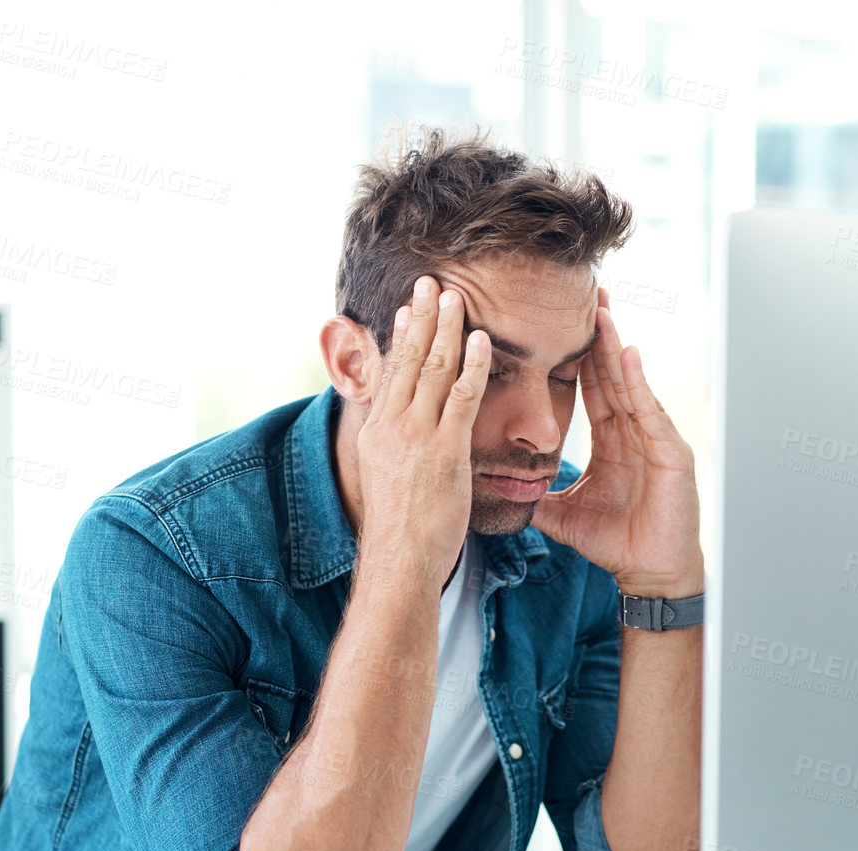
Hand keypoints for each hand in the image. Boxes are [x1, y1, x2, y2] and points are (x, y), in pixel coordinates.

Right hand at [354, 275, 492, 593]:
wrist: (399, 561)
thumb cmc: (400, 529)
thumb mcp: (388, 477)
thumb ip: (399, 448)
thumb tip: (409, 434)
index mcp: (377, 431)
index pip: (390, 372)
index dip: (401, 336)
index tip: (408, 307)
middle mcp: (392, 426)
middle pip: (408, 359)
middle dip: (421, 317)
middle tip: (431, 282)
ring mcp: (417, 436)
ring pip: (434, 369)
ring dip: (446, 328)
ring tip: (455, 296)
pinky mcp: (445, 451)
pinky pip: (462, 398)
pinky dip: (473, 365)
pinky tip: (481, 340)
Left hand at [530, 287, 704, 597]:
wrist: (650, 573)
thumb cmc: (618, 543)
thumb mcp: (565, 515)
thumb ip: (538, 498)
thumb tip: (501, 491)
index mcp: (612, 441)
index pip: (593, 389)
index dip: (578, 358)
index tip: (560, 325)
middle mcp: (634, 433)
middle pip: (613, 376)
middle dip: (600, 337)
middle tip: (587, 294)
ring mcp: (655, 440)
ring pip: (631, 386)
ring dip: (616, 349)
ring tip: (602, 313)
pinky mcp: (672, 454)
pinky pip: (650, 412)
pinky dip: (638, 384)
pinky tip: (626, 357)